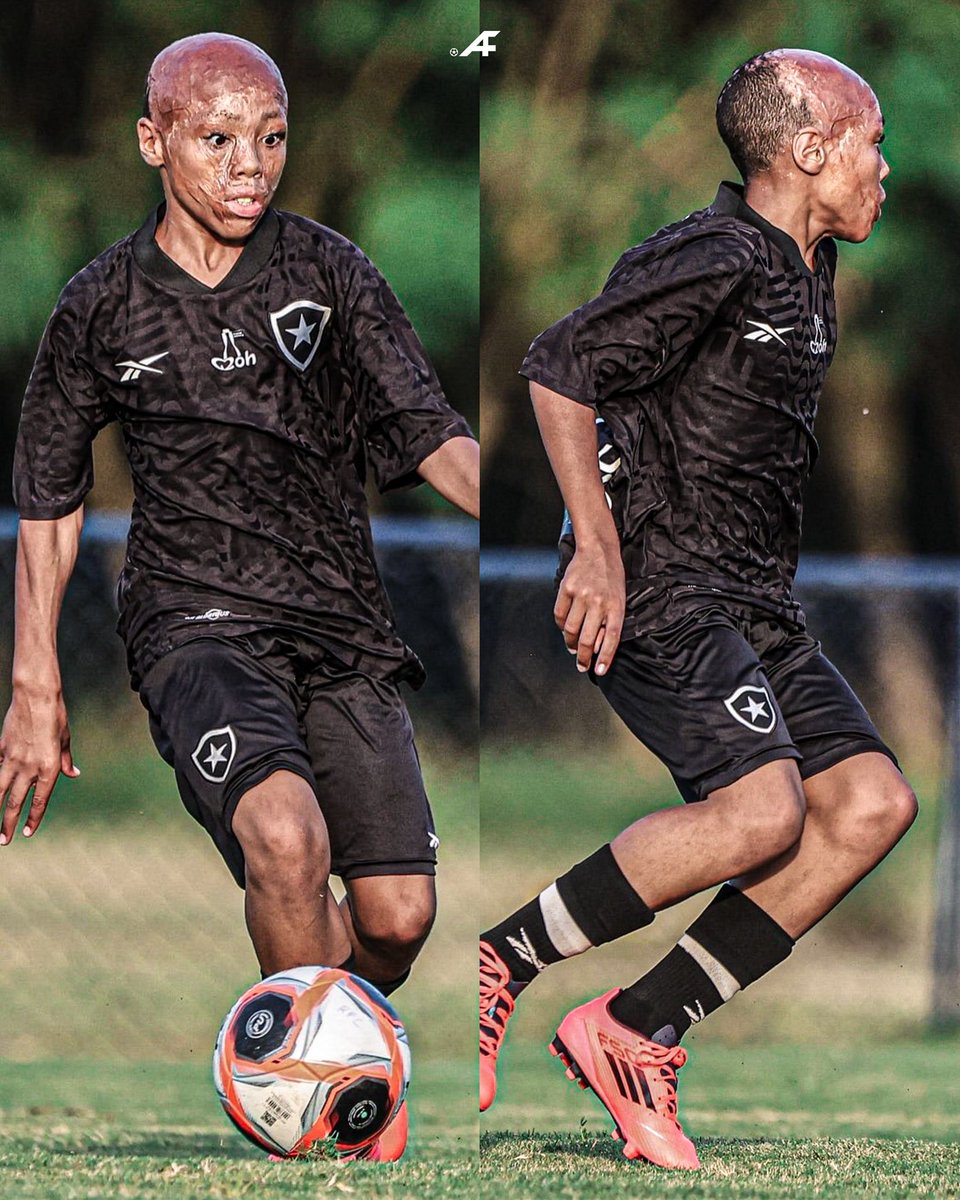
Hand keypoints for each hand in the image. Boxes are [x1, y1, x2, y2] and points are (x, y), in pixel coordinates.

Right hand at [0, 688, 79, 842]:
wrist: (35, 696)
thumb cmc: (55, 716)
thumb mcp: (66, 739)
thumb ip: (67, 760)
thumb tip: (74, 774)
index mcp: (49, 767)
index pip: (40, 801)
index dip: (33, 818)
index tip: (27, 832)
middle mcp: (30, 767)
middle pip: (16, 802)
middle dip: (8, 824)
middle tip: (4, 841)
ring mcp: (13, 759)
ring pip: (0, 791)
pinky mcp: (1, 749)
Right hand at [554, 538, 624, 675]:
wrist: (598, 550)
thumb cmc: (611, 577)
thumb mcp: (619, 599)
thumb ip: (609, 622)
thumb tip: (595, 646)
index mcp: (616, 606)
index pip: (611, 637)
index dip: (605, 657)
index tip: (600, 670)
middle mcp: (598, 602)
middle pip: (587, 638)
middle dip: (583, 657)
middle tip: (582, 665)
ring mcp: (581, 595)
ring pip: (570, 630)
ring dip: (570, 643)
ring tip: (573, 648)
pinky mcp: (566, 588)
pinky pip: (559, 615)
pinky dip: (561, 626)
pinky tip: (566, 629)